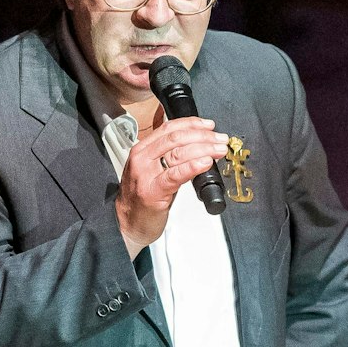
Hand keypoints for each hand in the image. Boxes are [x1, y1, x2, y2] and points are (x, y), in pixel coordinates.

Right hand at [116, 111, 227, 256]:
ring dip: (204, 149)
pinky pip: (176, 174)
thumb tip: (199, 147)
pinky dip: (193, 166)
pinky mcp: (153, 191)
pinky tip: (205, 163)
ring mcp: (146, 174)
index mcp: (142, 149)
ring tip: (219, 150)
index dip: (192, 124)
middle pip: (176, 138)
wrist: (127, 223)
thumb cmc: (143, 198)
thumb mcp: (153, 170)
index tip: (209, 126)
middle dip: (203, 136)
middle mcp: (142, 158)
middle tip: (220, 139)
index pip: (169, 128)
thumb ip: (170, 157)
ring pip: (178, 153)